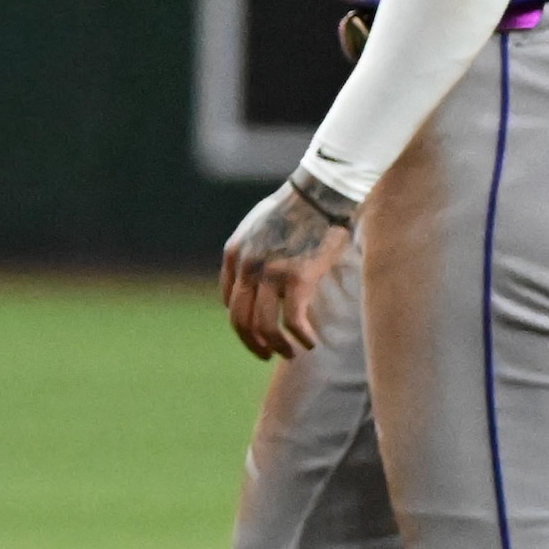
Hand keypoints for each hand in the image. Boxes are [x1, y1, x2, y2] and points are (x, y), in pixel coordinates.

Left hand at [219, 173, 352, 360]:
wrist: (320, 193)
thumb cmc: (296, 207)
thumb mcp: (259, 227)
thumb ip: (252, 251)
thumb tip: (258, 275)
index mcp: (233, 255)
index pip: (229, 302)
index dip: (243, 323)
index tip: (258, 333)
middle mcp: (246, 267)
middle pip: (240, 320)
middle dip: (253, 344)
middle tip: (268, 355)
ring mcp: (270, 274)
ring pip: (265, 327)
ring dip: (279, 346)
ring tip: (292, 353)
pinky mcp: (297, 279)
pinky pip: (293, 321)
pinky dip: (301, 337)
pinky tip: (311, 342)